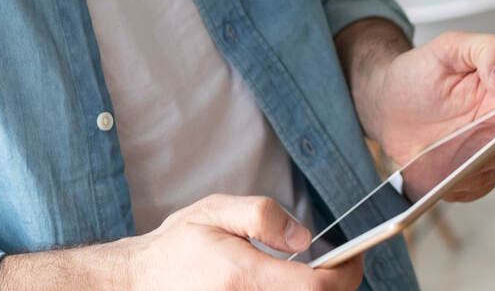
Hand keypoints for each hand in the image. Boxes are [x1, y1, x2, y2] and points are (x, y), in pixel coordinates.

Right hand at [116, 195, 362, 290]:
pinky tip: (294, 286)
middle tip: (343, 263)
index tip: (355, 256)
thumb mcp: (215, 212)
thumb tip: (303, 236)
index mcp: (242, 277)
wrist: (139, 282)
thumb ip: (261, 216)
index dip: (346, 273)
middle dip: (338, 285)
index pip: (315, 288)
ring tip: (318, 275)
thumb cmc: (177, 247)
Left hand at [349, 29, 494, 201]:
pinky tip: (441, 172)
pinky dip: (460, 183)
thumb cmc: (422, 70)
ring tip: (451, 155)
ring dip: (478, 162)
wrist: (387, 100)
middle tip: (477, 135)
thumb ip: (488, 49)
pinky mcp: (465, 176)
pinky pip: (474, 188)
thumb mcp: (451, 45)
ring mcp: (483, 152)